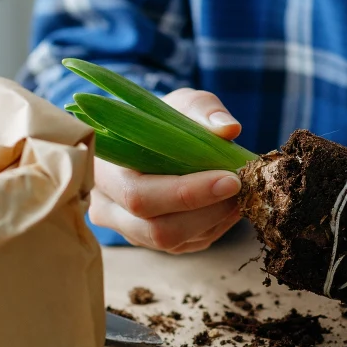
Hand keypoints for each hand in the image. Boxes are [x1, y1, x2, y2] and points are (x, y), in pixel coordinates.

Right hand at [88, 88, 243, 253]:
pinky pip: (188, 244)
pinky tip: (230, 202)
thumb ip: (203, 110)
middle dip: (208, 211)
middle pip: (157, 229)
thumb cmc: (165, 119)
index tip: (229, 178)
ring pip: (176, 242)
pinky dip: (217, 225)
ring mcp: (129, 230)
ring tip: (241, 191)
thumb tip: (228, 129)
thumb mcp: (182, 102)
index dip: (187, 193)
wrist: (155, 140)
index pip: (140, 195)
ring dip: (216, 219)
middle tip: (243, 187)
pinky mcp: (153, 242)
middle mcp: (107, 207)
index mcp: (102, 170)